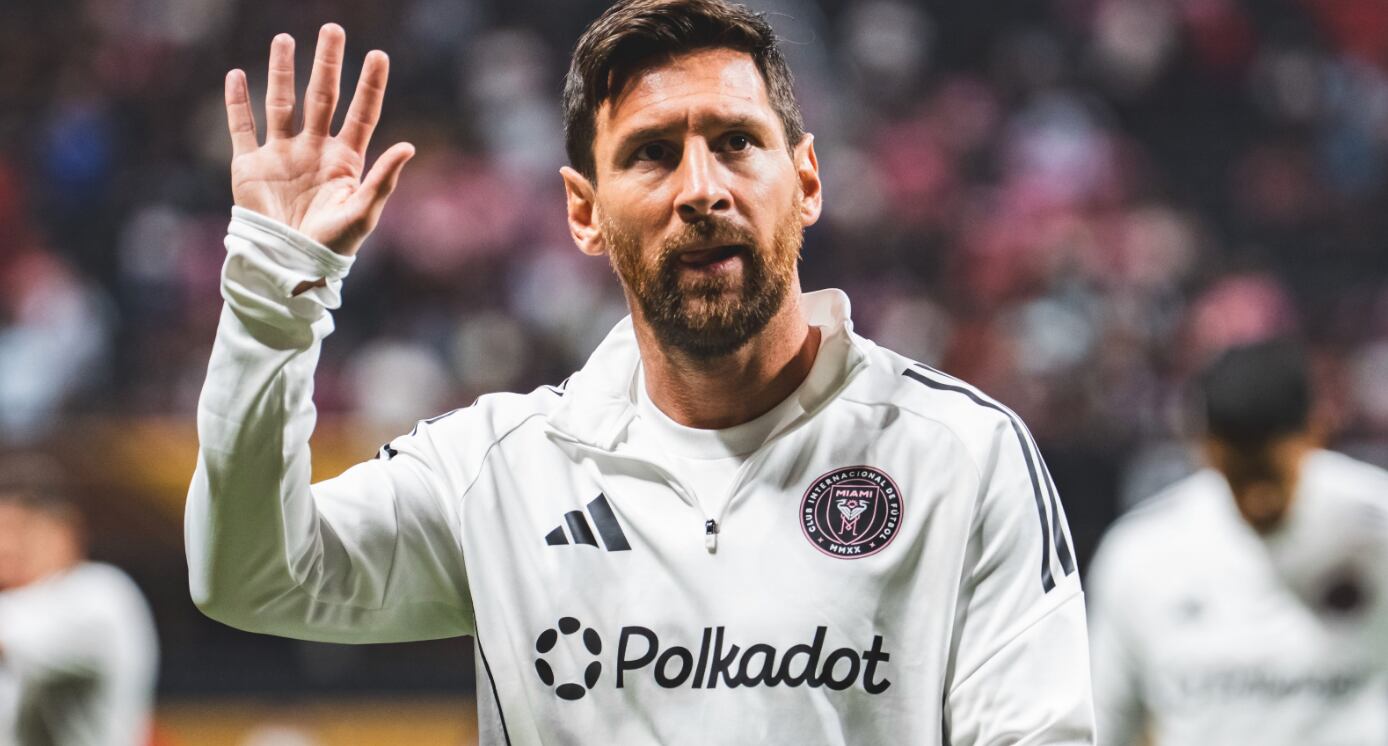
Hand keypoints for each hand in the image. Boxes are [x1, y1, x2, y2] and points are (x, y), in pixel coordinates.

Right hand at [224, 24, 413, 255]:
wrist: (288, 265)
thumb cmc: (332, 245)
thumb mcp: (363, 213)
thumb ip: (384, 179)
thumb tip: (410, 146)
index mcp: (345, 160)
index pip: (361, 114)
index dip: (370, 86)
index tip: (377, 55)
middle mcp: (314, 150)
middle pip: (322, 97)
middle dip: (327, 64)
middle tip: (332, 29)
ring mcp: (282, 155)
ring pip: (281, 103)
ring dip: (283, 71)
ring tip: (284, 39)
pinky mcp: (250, 166)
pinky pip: (242, 127)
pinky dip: (237, 102)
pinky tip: (237, 75)